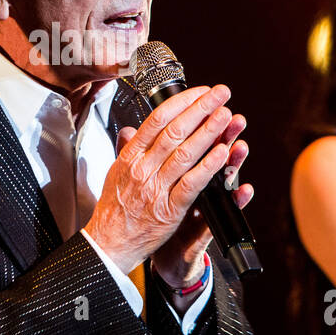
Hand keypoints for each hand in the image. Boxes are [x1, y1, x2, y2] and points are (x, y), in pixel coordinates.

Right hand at [83, 84, 240, 274]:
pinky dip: (208, 168)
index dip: (182, 102)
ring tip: (226, 115)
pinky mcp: (169, 210)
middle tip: (220, 93)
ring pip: (185, 154)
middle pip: (174, 131)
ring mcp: (156, 189)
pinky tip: (222, 154)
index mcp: (131, 156)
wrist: (109, 243)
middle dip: (200, 109)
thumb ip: (126, 149)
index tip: (200, 91)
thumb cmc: (114, 208)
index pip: (156, 120)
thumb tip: (131, 128)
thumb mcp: (115, 172)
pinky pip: (191, 184)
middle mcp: (143, 169)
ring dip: (209, 132)